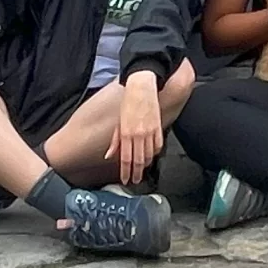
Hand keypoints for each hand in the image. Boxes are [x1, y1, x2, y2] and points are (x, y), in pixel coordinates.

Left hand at [114, 68, 163, 184]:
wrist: (142, 87)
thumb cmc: (128, 102)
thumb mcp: (117, 122)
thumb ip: (114, 140)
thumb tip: (109, 155)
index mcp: (125, 133)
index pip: (126, 159)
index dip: (126, 172)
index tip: (126, 180)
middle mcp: (138, 134)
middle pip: (138, 160)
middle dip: (136, 173)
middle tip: (135, 180)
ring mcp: (149, 131)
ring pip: (149, 154)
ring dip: (146, 165)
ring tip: (143, 171)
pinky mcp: (158, 126)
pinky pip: (158, 144)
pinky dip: (155, 153)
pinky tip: (152, 156)